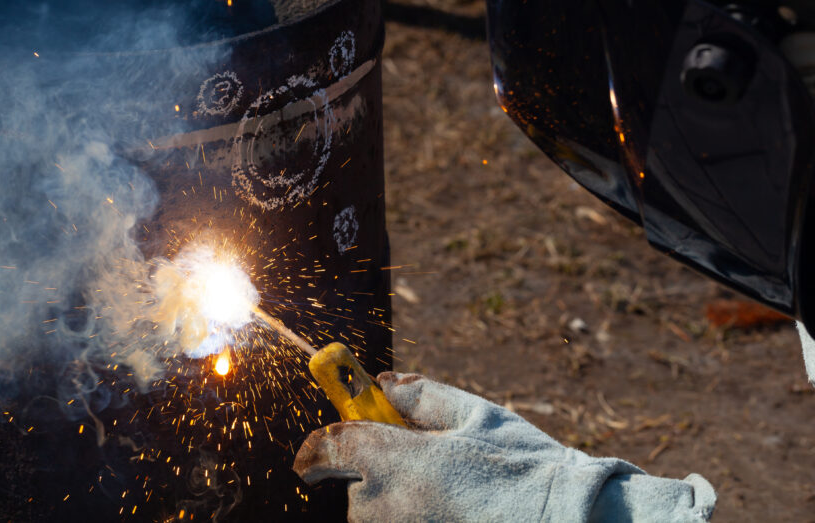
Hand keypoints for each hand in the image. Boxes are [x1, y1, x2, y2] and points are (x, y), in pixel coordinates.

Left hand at [294, 372, 714, 522]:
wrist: (573, 522)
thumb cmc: (527, 466)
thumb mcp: (475, 415)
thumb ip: (420, 395)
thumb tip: (384, 381)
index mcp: (394, 459)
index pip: (325, 450)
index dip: (317, 449)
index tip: (317, 454)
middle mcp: (386, 506)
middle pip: (355, 492)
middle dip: (376, 478)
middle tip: (422, 469)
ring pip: (377, 519)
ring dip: (397, 506)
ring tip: (454, 497)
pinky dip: (416, 518)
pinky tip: (457, 511)